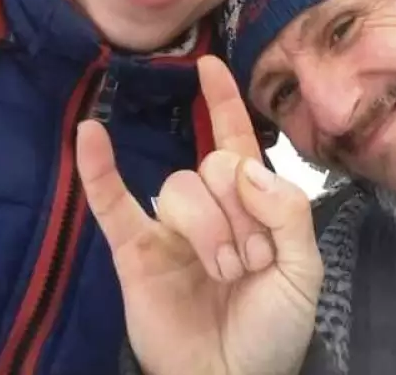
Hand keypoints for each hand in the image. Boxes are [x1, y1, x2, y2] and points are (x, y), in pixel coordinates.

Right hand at [76, 55, 321, 374]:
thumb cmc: (273, 329)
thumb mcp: (304, 269)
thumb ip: (289, 211)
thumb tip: (246, 166)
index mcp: (251, 205)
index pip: (235, 140)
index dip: (224, 102)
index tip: (210, 65)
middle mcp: (208, 208)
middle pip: (215, 166)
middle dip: (243, 212)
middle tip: (253, 262)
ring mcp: (170, 228)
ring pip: (181, 188)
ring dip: (211, 229)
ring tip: (225, 272)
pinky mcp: (136, 251)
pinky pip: (113, 203)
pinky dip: (99, 169)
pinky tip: (91, 135)